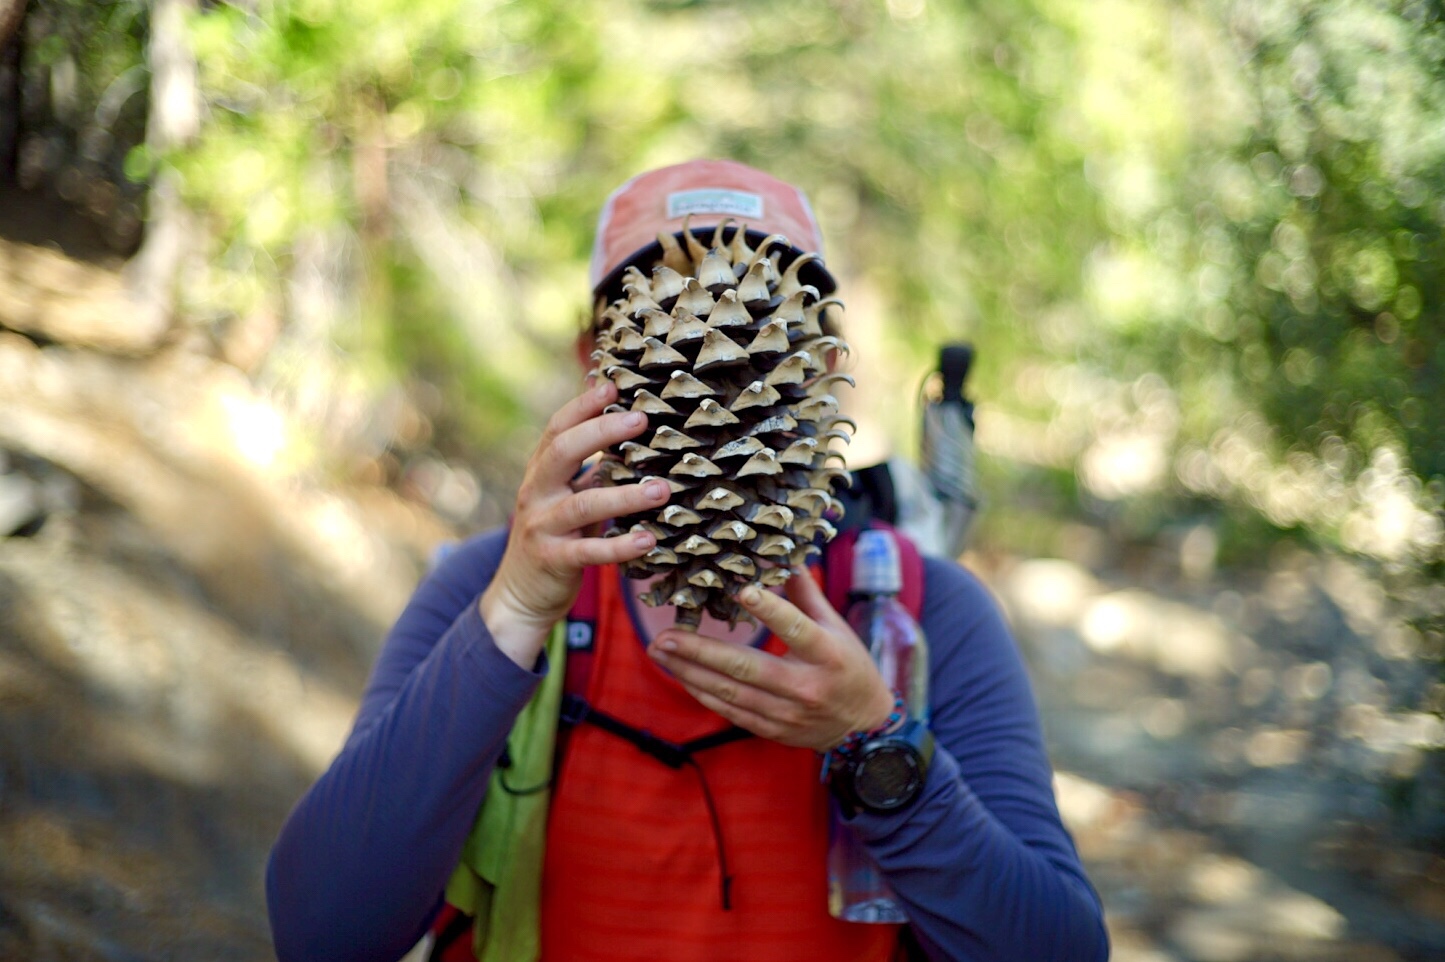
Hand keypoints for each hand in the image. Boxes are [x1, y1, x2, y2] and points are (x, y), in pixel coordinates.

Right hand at [481, 380, 669, 666]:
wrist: (519, 594)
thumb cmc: (555, 535)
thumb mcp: (566, 496)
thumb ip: (589, 469)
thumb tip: (626, 429)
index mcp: (541, 471)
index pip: (557, 428)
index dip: (583, 405)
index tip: (613, 386)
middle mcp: (536, 493)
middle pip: (563, 452)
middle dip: (601, 432)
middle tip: (641, 420)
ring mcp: (542, 526)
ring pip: (583, 505)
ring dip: (626, 496)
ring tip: (662, 489)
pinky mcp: (553, 560)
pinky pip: (588, 552)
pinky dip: (619, 547)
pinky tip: (649, 540)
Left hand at [646, 569, 894, 751]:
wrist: (862, 727)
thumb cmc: (849, 666)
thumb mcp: (836, 627)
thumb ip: (806, 594)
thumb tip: (783, 556)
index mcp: (827, 654)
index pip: (795, 628)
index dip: (769, 610)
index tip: (741, 590)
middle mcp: (805, 686)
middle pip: (746, 667)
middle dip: (700, 651)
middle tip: (665, 636)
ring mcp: (787, 713)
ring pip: (730, 691)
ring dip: (689, 672)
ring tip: (660, 652)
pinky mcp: (772, 729)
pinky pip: (730, 711)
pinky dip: (702, 692)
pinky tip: (680, 675)